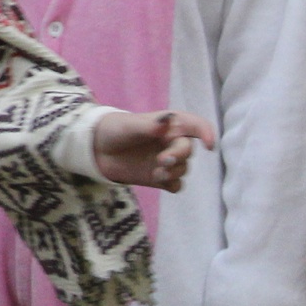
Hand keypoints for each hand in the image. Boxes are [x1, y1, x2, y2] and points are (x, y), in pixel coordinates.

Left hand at [93, 108, 216, 190]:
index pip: (196, 125)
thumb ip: (149, 126)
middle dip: (179, 156)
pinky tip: (158, 180)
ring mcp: (167, 160)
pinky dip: (171, 184)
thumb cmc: (115, 129)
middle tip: (162, 160)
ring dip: (173, 172)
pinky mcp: (160, 177)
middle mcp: (171, 142)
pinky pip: (176, 184)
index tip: (208, 145)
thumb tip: (167, 122)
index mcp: (169, 124)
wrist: (97, 149)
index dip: (206, 133)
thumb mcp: (130, 125)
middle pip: (188, 150)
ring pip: (183, 169)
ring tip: (155, 171)